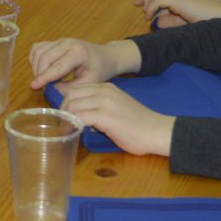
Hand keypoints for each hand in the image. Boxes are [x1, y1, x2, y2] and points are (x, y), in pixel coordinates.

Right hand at [27, 38, 137, 87]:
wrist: (106, 56)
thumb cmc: (100, 70)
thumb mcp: (89, 82)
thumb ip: (71, 88)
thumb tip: (52, 90)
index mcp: (79, 52)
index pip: (57, 66)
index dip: (44, 77)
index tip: (33, 86)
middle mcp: (68, 43)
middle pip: (45, 57)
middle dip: (39, 73)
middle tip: (41, 86)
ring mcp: (60, 40)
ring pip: (39, 51)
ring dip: (36, 66)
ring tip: (42, 79)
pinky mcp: (55, 41)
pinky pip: (38, 48)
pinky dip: (35, 58)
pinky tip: (41, 69)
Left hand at [54, 81, 173, 155]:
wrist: (157, 131)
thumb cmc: (138, 125)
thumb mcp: (116, 109)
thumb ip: (99, 108)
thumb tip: (80, 118)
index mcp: (106, 88)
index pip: (76, 89)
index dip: (67, 102)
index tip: (65, 116)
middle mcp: (104, 91)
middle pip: (71, 95)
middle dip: (63, 110)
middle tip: (63, 124)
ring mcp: (105, 102)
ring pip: (73, 105)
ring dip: (67, 119)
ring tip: (68, 130)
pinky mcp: (105, 115)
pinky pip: (80, 116)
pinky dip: (74, 125)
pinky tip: (76, 133)